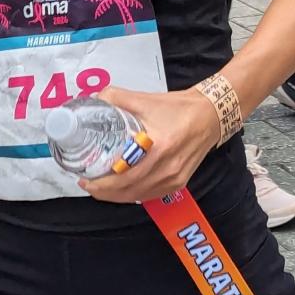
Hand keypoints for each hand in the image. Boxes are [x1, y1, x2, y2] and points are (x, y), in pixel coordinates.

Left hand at [79, 85, 220, 203]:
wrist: (209, 115)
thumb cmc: (178, 108)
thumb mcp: (145, 99)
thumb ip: (116, 98)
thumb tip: (94, 101)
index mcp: (158, 147)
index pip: (125, 175)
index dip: (102, 183)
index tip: (85, 178)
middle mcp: (167, 168)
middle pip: (129, 190)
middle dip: (104, 192)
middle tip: (87, 184)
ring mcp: (174, 179)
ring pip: (139, 196)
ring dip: (117, 196)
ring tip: (100, 188)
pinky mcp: (179, 183)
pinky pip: (150, 195)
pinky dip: (133, 194)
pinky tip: (121, 189)